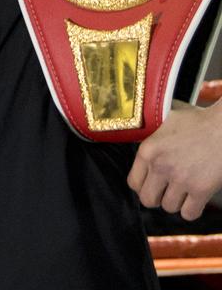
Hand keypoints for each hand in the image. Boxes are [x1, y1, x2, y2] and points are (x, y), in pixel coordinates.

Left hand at [127, 99, 221, 219]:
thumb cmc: (199, 121)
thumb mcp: (166, 120)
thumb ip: (153, 133)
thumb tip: (145, 131)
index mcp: (148, 150)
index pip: (133, 182)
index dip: (142, 186)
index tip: (151, 184)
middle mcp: (160, 166)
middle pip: (147, 200)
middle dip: (156, 198)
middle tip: (165, 192)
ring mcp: (180, 179)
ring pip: (168, 207)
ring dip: (175, 203)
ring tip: (183, 192)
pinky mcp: (201, 189)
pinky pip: (189, 214)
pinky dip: (191, 210)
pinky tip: (195, 199)